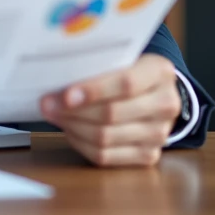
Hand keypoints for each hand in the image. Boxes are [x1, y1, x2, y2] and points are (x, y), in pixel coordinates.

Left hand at [40, 54, 181, 167]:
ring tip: (55, 115)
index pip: (126, 83)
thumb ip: (97, 64)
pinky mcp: (148, 155)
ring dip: (73, 127)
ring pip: (105, 137)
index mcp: (161, 71)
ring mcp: (160, 133)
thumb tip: (56, 76)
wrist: (152, 91)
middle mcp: (167, 104)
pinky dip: (81, 143)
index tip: (65, 95)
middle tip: (47, 104)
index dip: (93, 90)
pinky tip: (70, 130)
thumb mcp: (120, 58)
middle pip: (112, 113)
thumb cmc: (127, 70)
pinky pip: (106, 156)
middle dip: (74, 111)